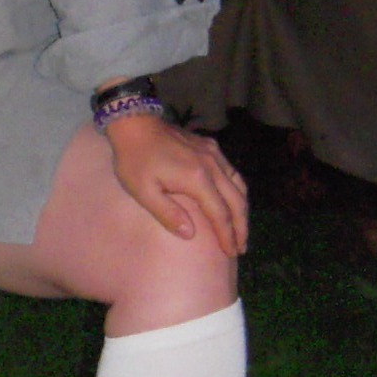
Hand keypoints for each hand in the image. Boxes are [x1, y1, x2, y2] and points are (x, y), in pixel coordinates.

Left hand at [102, 111, 247, 256]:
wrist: (134, 123)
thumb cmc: (135, 160)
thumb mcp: (143, 191)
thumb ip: (168, 214)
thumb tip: (190, 234)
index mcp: (197, 179)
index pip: (220, 214)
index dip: (228, 235)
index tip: (232, 253)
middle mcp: (212, 166)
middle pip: (236, 201)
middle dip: (241, 227)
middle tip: (241, 248)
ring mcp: (213, 154)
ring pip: (239, 185)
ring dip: (242, 209)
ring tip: (241, 228)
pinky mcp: (210, 146)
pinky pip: (232, 171)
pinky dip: (237, 189)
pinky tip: (234, 198)